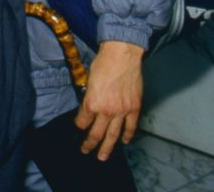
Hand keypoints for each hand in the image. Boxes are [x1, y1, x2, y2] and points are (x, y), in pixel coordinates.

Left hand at [74, 40, 143, 159]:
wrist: (122, 56)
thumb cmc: (103, 64)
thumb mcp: (88, 81)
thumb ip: (89, 96)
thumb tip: (88, 105)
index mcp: (91, 103)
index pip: (82, 121)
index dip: (79, 124)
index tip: (79, 125)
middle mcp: (106, 111)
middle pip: (96, 133)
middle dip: (89, 144)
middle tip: (85, 151)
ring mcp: (122, 111)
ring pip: (113, 135)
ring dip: (107, 147)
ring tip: (103, 157)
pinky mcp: (134, 108)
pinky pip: (130, 126)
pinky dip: (127, 135)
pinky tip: (124, 141)